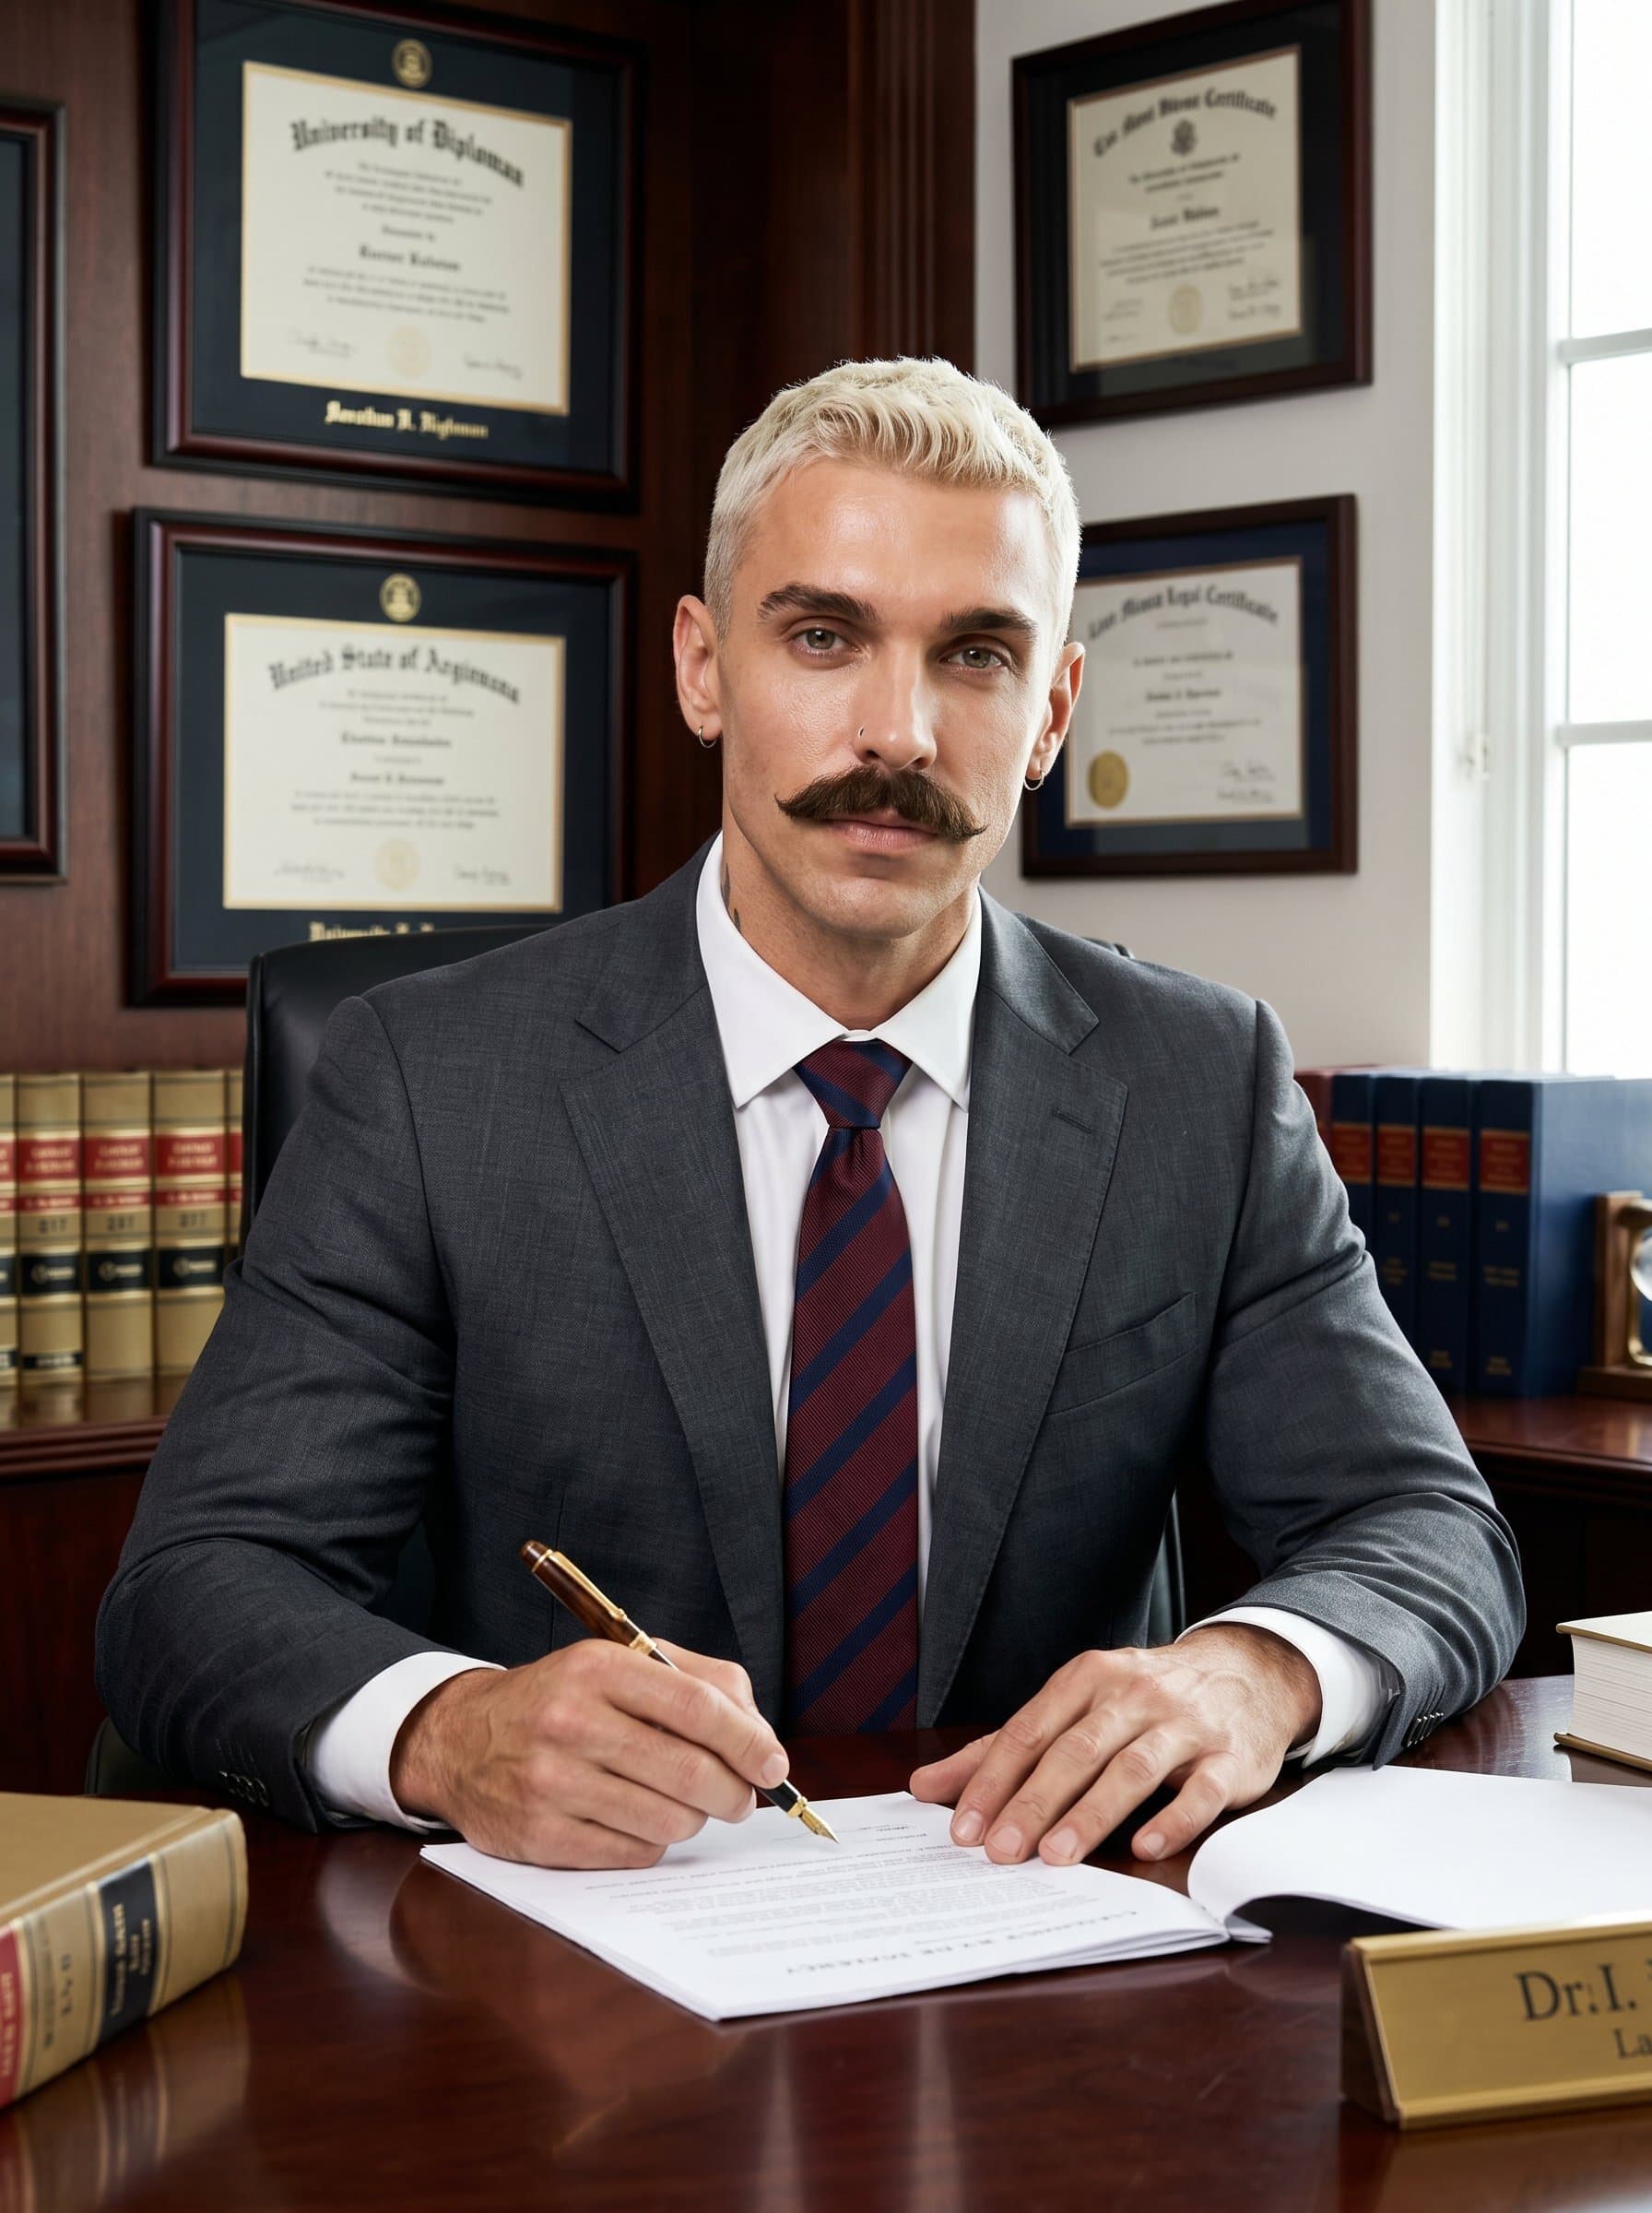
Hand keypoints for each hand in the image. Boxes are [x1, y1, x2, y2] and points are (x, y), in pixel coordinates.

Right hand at [389, 1639, 789, 1868]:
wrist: (460, 1739)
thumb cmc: (561, 1699)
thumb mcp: (619, 1663)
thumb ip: (698, 1681)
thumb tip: (759, 1735)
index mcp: (597, 1668)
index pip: (697, 1707)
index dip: (747, 1742)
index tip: (773, 1765)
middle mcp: (570, 1721)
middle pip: (689, 1772)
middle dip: (734, 1793)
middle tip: (742, 1798)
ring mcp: (550, 1782)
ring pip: (667, 1821)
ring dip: (692, 1819)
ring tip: (681, 1804)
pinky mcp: (538, 1836)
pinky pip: (632, 1853)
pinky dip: (651, 1843)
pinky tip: (637, 1819)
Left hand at [908, 1624, 1319, 1866]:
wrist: (1248, 1672)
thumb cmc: (1146, 1698)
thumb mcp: (1075, 1705)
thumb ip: (1004, 1747)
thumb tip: (926, 1785)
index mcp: (1089, 1678)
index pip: (1030, 1731)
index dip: (994, 1781)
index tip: (964, 1828)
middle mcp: (1134, 1694)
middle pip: (1075, 1751)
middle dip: (1033, 1803)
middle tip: (1000, 1852)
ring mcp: (1185, 1725)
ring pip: (1132, 1769)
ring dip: (1091, 1814)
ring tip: (1056, 1857)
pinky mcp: (1230, 1758)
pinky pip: (1202, 1791)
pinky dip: (1173, 1820)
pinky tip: (1144, 1847)